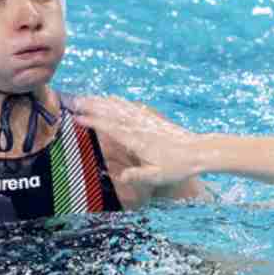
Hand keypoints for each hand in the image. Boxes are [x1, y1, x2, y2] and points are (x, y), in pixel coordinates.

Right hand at [71, 95, 204, 190]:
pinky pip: (132, 107)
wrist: (198, 152)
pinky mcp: (152, 120)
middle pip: (112, 113)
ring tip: (87, 97)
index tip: (77, 117)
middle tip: (74, 101)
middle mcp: (139, 127)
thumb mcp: (158, 176)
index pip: (111, 128)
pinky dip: (120, 102)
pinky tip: (113, 98)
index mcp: (137, 140)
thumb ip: (138, 176)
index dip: (93, 122)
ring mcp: (146, 121)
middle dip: (92, 106)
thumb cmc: (178, 167)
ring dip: (103, 101)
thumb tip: (120, 177)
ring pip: (120, 107)